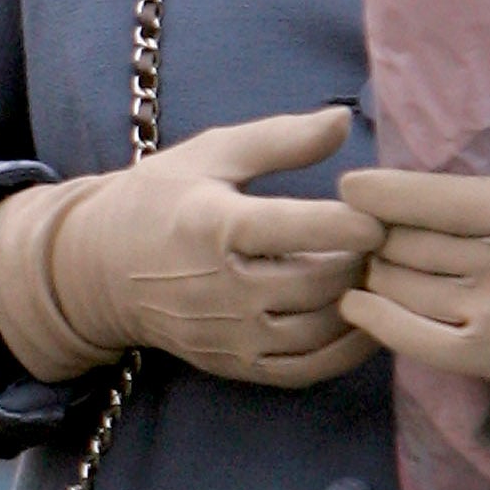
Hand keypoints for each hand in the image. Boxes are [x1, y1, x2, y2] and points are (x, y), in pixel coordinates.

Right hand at [0, 106, 382, 388]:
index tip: (382, 213)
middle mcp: (222, 287)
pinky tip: (365, 320)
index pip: (301, 228)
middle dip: (365, 262)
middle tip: (391, 245)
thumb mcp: (210, 155)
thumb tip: (345, 120)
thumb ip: (279, 140)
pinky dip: (347, 349)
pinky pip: (307, 369)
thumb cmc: (159, 199)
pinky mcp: (235, 365)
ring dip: (361, 303)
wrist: (99, 269)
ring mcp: (229, 334)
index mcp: (214, 226)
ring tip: (378, 277)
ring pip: (321, 327)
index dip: (354, 222)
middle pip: (321, 280)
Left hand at [337, 166, 489, 390]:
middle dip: (378, 237)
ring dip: (377, 273)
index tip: (351, 187)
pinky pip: (414, 336)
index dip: (381, 192)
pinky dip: (376, 318)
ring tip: (372, 267)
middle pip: (407, 241)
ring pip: (403, 283)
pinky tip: (356, 305)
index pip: (431, 196)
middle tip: (366, 236)